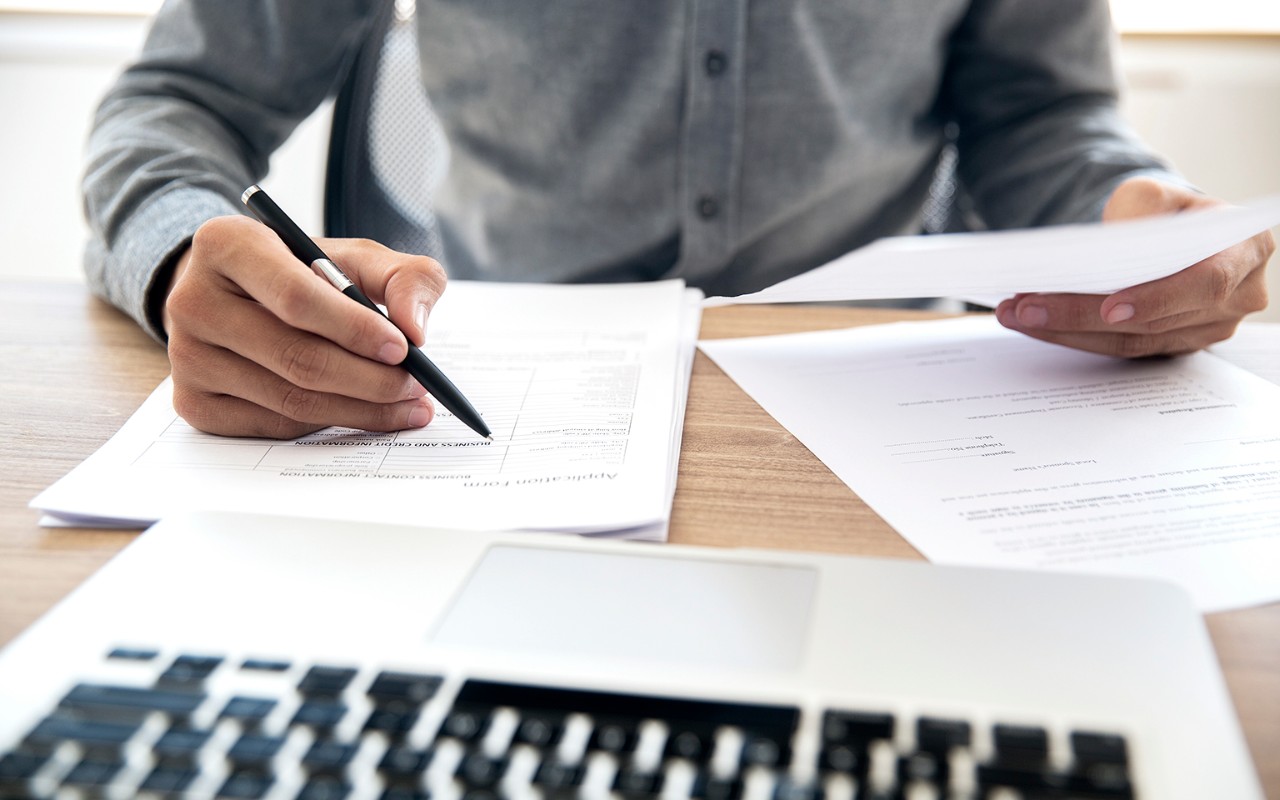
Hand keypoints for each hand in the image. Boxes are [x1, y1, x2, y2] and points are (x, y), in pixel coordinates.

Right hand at [163, 214, 446, 437]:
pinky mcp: (192, 403)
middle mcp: (191, 301)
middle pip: (296, 357)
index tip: (404, 348)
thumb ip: (404, 277)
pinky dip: (327, 423)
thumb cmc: (304, 272)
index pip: (296, 297)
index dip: (354, 328)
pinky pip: (274, 425)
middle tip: (417, 387)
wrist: (239, 295)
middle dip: (370, 379)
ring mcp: (186, 357)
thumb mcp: (356, 257)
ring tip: (406, 404)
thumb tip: (416, 329)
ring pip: (289, 400)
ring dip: (360, 409)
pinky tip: (360, 412)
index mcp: (226, 245)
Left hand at [994, 177, 1273, 356]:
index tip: (1109, 308)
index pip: (1205, 282)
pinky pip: (1121, 350)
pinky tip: (1034, 323)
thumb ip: (1141, 208)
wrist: (1174, 233)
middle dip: (1080, 313)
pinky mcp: (1174, 345)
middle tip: (1024, 305)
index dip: (1157, 298)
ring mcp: (1208, 328)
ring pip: (1131, 341)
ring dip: (1066, 330)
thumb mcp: (1156, 192)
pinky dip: (1073, 336)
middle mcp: (1238, 297)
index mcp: (1247, 248)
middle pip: (1154, 319)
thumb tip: (1109, 244)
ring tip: (1015, 313)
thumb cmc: (1167, 210)